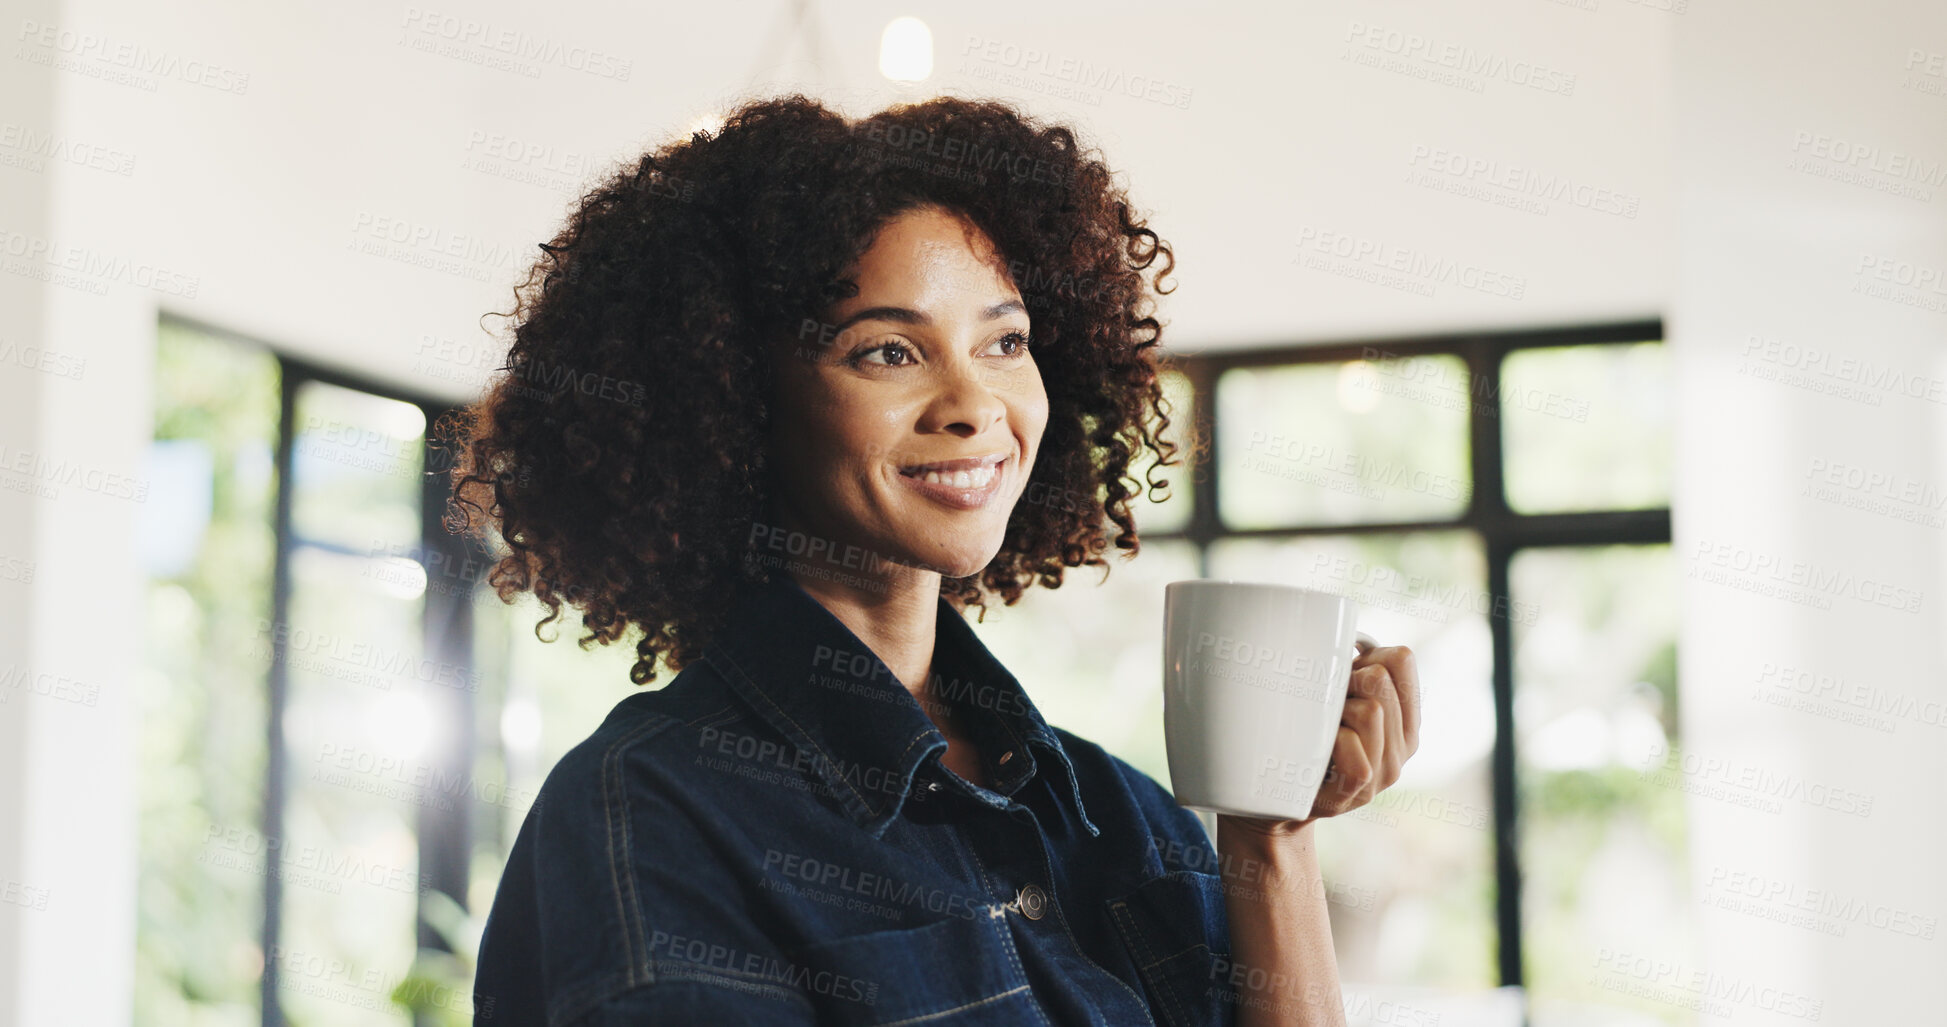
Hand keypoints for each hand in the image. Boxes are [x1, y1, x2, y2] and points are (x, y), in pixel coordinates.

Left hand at [1221, 638, 1423, 837]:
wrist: (1275, 804)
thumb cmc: (1301, 744)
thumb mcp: (1332, 704)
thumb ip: (1347, 674)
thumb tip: (1339, 633)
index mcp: (1404, 720)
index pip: (1402, 658)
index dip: (1364, 654)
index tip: (1341, 677)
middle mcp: (1404, 747)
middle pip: (1379, 678)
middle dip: (1342, 681)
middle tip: (1322, 708)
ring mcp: (1385, 772)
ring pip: (1370, 709)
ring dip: (1333, 712)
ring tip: (1318, 733)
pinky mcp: (1360, 790)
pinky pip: (1350, 742)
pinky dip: (1329, 741)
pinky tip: (1315, 754)